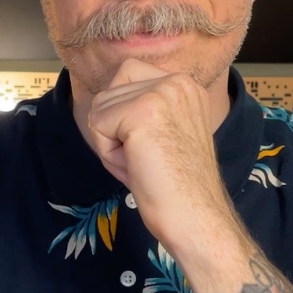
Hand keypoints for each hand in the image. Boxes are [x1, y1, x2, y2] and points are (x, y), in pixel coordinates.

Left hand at [83, 59, 236, 252]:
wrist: (194, 216)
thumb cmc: (174, 186)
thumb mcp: (162, 132)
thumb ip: (141, 108)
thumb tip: (101, 102)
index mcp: (185, 85)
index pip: (126, 76)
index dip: (124, 119)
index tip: (152, 148)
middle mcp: (178, 81)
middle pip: (108, 92)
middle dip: (115, 131)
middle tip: (146, 159)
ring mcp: (162, 92)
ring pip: (100, 109)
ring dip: (111, 143)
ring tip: (143, 163)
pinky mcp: (143, 110)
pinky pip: (97, 125)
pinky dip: (108, 154)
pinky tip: (137, 167)